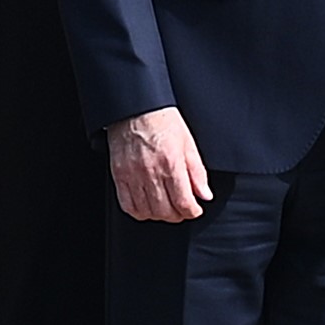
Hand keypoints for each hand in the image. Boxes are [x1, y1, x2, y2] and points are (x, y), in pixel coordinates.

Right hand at [108, 106, 211, 223]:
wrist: (136, 109)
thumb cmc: (162, 122)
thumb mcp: (188, 143)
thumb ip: (197, 172)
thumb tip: (205, 194)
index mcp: (171, 163)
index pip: (183, 202)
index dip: (192, 212)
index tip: (195, 210)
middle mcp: (151, 172)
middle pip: (165, 211)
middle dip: (178, 215)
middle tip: (182, 210)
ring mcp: (133, 175)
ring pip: (147, 211)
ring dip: (160, 215)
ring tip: (166, 209)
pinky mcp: (119, 176)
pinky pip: (127, 205)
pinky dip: (139, 212)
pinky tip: (147, 207)